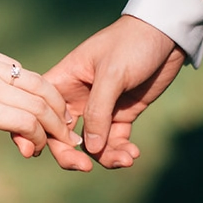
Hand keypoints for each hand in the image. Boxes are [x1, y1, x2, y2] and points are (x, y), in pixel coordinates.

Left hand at [0, 40, 82, 182]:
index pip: (25, 122)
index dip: (38, 139)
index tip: (33, 151)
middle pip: (40, 104)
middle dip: (58, 125)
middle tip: (67, 140)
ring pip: (38, 83)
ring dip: (56, 102)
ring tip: (65, 118)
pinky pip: (22, 70)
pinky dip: (40, 85)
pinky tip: (42, 97)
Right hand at [41, 15, 185, 170]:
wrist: (167, 34)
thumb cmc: (132, 44)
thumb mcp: (112, 74)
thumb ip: (98, 111)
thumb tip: (89, 149)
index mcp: (63, 81)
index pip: (40, 111)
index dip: (35, 132)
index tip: (38, 152)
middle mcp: (77, 98)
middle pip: (62, 135)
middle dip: (70, 155)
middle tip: (85, 168)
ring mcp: (100, 108)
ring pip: (91, 144)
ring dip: (104, 157)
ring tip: (125, 159)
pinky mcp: (122, 114)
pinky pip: (115, 141)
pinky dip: (121, 151)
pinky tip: (133, 154)